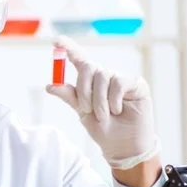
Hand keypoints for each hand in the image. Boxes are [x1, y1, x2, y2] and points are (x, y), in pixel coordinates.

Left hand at [46, 36, 159, 170]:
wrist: (123, 146)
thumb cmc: (104, 130)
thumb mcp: (82, 112)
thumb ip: (70, 97)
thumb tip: (50, 85)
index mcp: (90, 82)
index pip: (79, 59)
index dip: (68, 48)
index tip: (56, 40)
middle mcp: (105, 76)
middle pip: (89, 67)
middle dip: (84, 90)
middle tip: (87, 109)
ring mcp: (121, 78)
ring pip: (103, 76)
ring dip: (99, 100)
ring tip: (104, 116)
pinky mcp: (136, 83)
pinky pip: (119, 83)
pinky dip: (114, 99)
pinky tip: (117, 111)